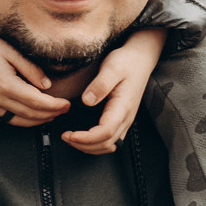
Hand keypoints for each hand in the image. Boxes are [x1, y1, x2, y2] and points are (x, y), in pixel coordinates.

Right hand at [0, 10, 69, 126]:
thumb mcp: (11, 51)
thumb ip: (31, 70)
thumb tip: (47, 85)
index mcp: (5, 85)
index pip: (37, 102)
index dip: (55, 105)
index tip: (67, 103)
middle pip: (30, 115)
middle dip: (50, 114)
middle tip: (64, 109)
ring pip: (18, 121)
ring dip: (37, 121)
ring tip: (51, 115)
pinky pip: (6, 119)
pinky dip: (21, 121)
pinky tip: (30, 116)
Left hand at [63, 27, 165, 154]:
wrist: (140, 59)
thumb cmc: (126, 62)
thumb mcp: (112, 67)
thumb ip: (100, 84)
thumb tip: (87, 101)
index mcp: (123, 106)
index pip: (105, 132)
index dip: (87, 138)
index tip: (70, 135)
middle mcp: (126, 117)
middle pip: (106, 143)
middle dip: (84, 144)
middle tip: (65, 136)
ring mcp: (125, 120)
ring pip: (109, 145)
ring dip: (89, 147)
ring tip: (71, 138)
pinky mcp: (121, 119)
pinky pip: (110, 139)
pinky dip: (96, 143)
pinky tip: (83, 137)